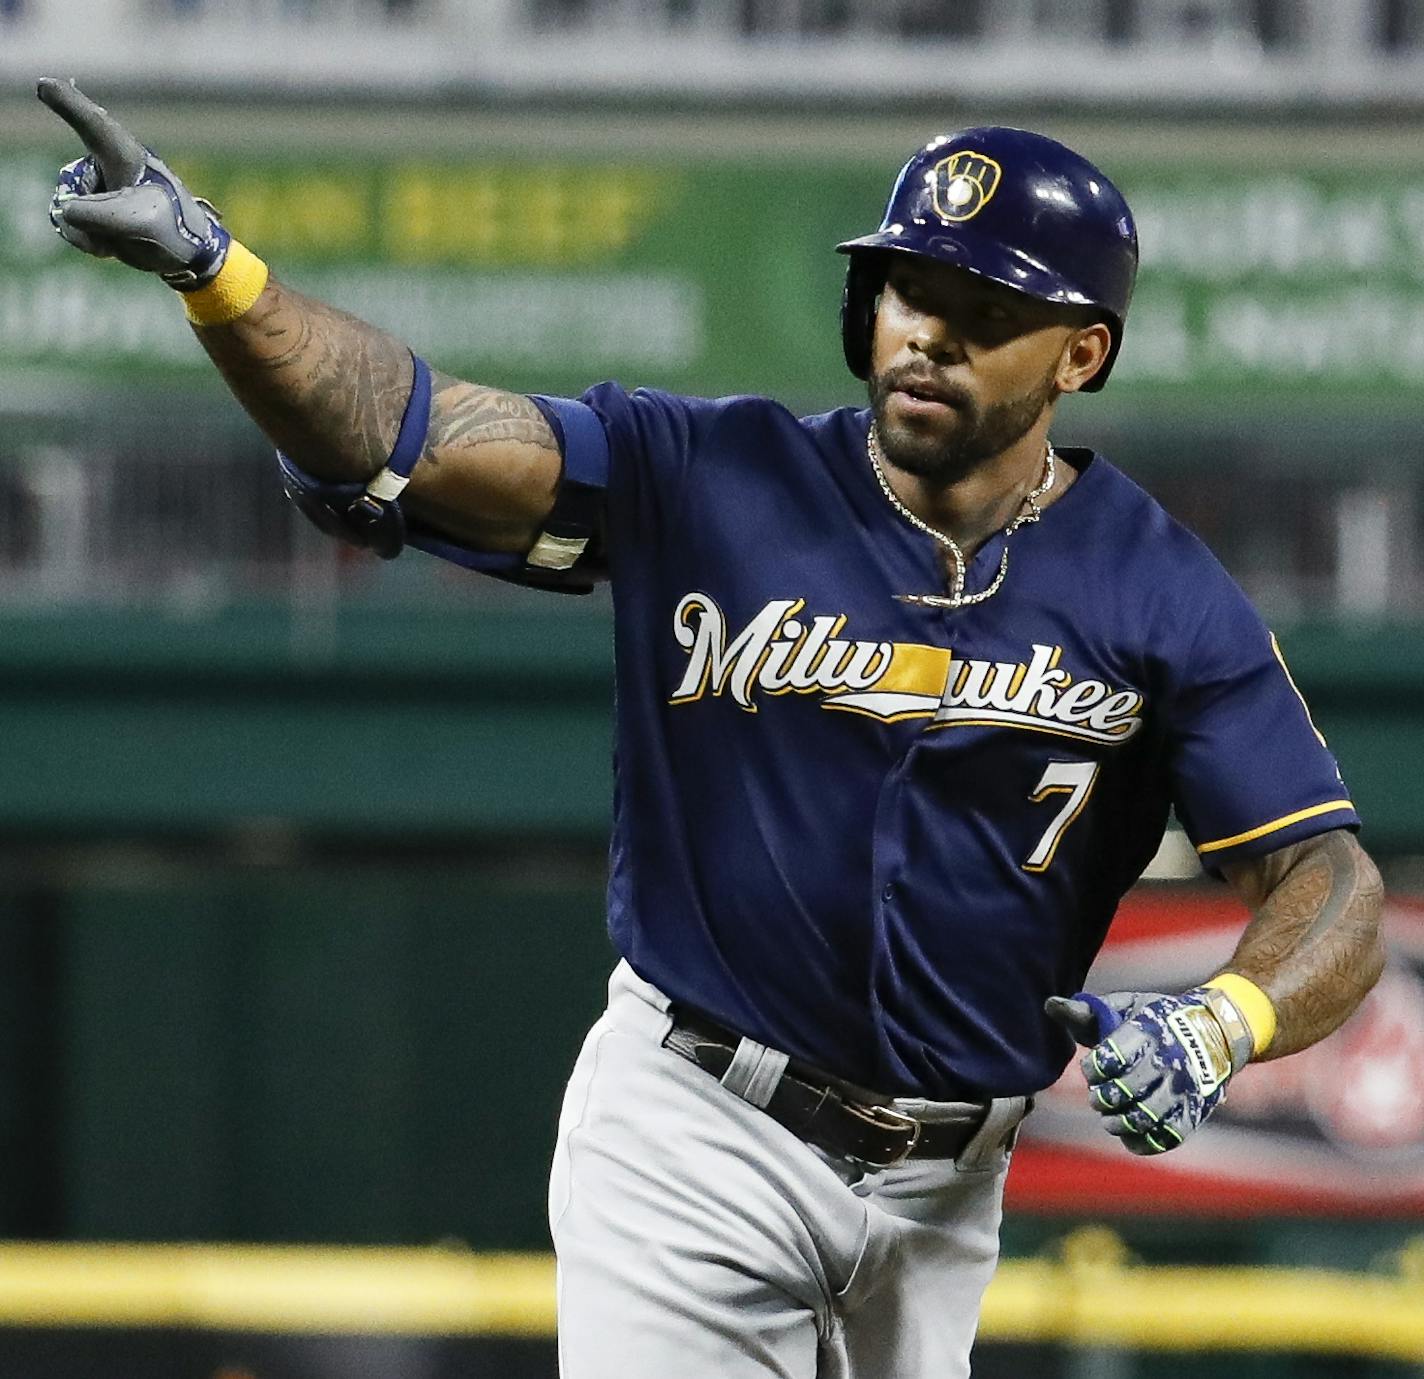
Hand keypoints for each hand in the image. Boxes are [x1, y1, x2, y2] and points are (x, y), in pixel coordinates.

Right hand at [37, 77, 229, 287]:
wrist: (185, 255)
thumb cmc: (172, 232)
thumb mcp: (136, 224)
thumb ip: (95, 214)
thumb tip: (65, 209)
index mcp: (126, 157)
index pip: (93, 124)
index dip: (68, 104)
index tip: (44, 85)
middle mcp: (108, 163)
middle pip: (72, 182)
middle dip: (87, 214)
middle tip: (120, 232)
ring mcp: (99, 183)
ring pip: (67, 204)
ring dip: (85, 231)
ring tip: (116, 243)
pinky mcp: (94, 204)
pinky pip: (70, 220)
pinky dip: (85, 238)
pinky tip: (108, 247)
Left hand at [1044, 986, 1249, 1155]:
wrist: (1213, 1033)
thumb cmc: (1154, 1020)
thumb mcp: (1123, 1007)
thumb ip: (1086, 1012)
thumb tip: (1049, 1005)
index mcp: (1148, 1031)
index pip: (1113, 1056)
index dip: (1094, 1067)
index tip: (1091, 1068)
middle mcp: (1169, 1060)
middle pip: (1127, 1089)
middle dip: (1103, 1097)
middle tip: (1097, 1096)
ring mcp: (1184, 1089)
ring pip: (1147, 1116)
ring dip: (1119, 1123)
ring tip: (1109, 1119)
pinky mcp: (1194, 1112)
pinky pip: (1168, 1137)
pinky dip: (1144, 1143)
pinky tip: (1129, 1136)